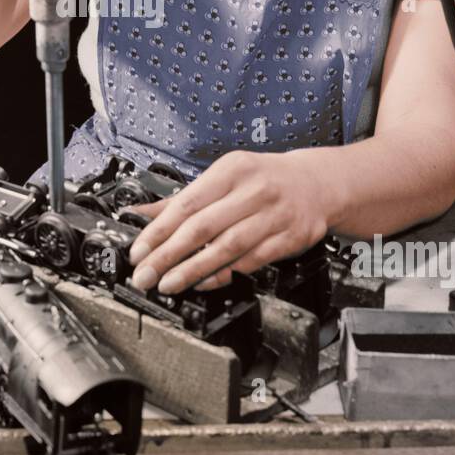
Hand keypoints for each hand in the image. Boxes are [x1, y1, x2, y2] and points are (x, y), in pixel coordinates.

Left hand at [125, 149, 334, 293]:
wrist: (316, 184)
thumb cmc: (263, 179)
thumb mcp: (223, 177)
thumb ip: (182, 199)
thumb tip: (139, 214)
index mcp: (232, 170)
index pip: (187, 203)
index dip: (159, 231)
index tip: (138, 252)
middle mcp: (254, 190)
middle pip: (204, 227)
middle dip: (169, 255)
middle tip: (146, 275)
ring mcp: (274, 215)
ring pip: (227, 247)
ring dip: (193, 270)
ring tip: (169, 284)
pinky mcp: (289, 238)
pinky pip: (251, 261)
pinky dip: (225, 274)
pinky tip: (204, 282)